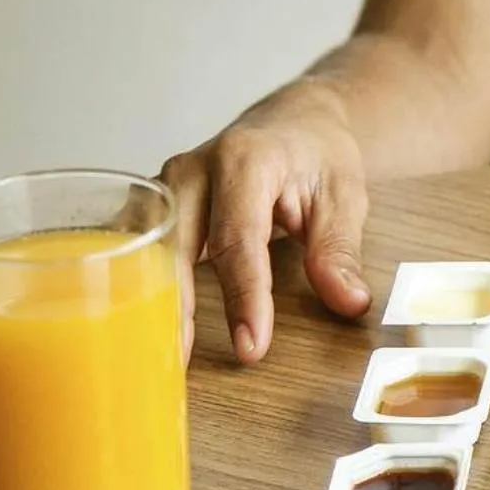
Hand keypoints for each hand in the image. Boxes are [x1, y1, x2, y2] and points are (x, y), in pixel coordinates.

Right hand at [159, 87, 372, 363]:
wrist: (295, 123)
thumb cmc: (318, 157)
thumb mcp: (344, 197)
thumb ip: (339, 250)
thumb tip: (349, 302)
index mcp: (246, 161)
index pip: (239, 240)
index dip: (243, 297)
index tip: (251, 345)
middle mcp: (193, 170)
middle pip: (177, 248)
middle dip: (178, 310)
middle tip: (181, 365)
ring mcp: (166, 186)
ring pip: (148, 252)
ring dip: (149, 305)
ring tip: (155, 359)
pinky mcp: (155, 204)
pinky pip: (140, 251)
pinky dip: (141, 290)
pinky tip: (144, 330)